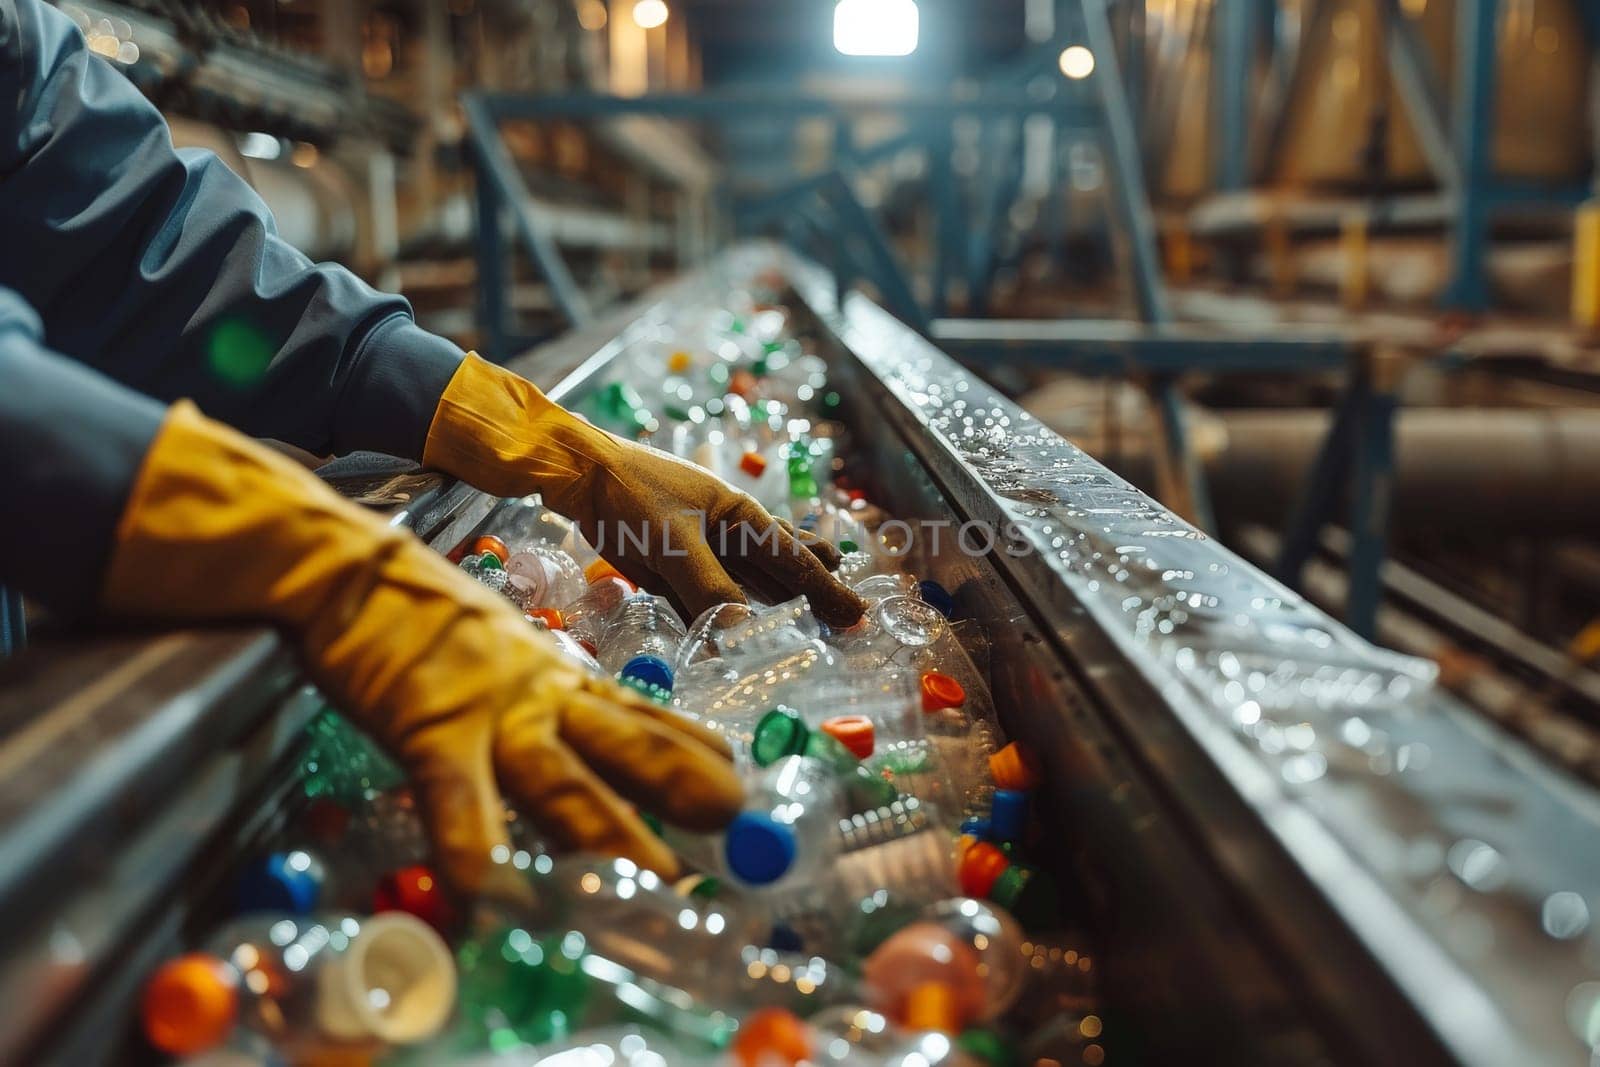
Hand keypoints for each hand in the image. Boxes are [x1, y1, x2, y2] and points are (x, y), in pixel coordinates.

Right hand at [102, 403, 743, 893]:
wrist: (345, 570)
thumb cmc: (420, 618)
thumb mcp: (504, 654)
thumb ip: (543, 697)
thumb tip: (578, 734)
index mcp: (558, 677)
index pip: (643, 713)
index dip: (693, 748)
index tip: (740, 781)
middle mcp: (542, 695)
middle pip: (626, 741)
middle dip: (682, 783)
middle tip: (735, 821)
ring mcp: (490, 714)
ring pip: (563, 781)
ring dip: (613, 835)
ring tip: (659, 884)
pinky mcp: (429, 731)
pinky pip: (459, 802)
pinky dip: (480, 852)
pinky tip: (500, 901)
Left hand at [424, 354, 865, 626]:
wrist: (576, 474)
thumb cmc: (630, 494)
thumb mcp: (672, 543)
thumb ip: (707, 589)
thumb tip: (740, 632)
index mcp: (740, 515)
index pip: (793, 559)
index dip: (824, 591)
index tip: (854, 615)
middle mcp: (727, 531)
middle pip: (778, 568)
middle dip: (810, 592)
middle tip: (844, 618)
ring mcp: (699, 547)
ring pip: (746, 582)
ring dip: (773, 605)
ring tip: (806, 621)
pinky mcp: (669, 563)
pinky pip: (705, 594)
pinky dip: (724, 612)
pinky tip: (736, 627)